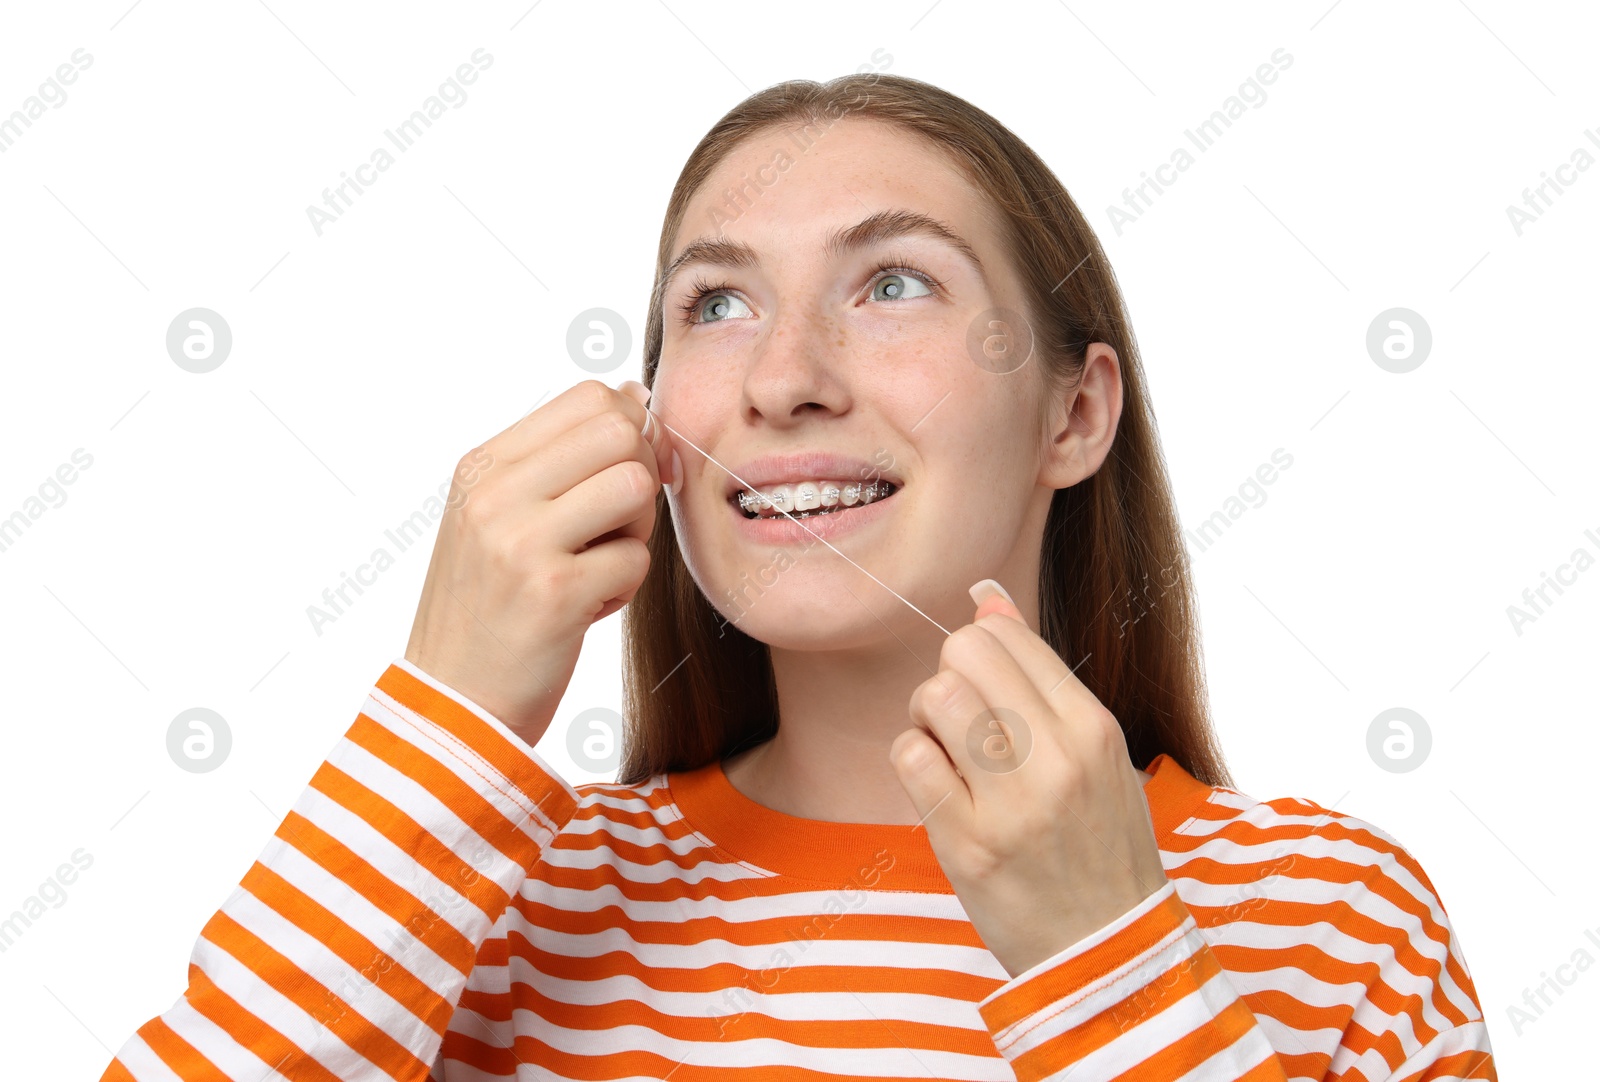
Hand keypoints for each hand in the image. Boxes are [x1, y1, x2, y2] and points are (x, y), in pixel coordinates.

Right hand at [404, 379, 676, 745]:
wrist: (451, 705)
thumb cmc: (489, 608)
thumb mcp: (497, 518)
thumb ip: (557, 460)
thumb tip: (632, 394)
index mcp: (482, 466)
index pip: (589, 397)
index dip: (632, 429)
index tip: (628, 474)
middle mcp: (495, 493)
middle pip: (621, 432)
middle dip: (640, 477)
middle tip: (616, 527)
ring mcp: (521, 541)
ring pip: (635, 487)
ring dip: (636, 532)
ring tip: (599, 565)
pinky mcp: (554, 593)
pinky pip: (637, 559)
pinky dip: (624, 589)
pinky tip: (586, 609)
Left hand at [889, 581, 1167, 978]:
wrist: (1108, 952)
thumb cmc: (1098, 844)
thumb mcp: (1093, 752)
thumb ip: (1039, 674)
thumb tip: (984, 594)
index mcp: (1093, 728)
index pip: (1007, 634)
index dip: (978, 646)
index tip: (983, 682)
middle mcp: (1057, 758)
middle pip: (964, 653)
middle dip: (948, 674)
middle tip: (960, 717)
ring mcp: (1011, 803)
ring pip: (935, 696)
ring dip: (926, 716)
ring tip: (947, 749)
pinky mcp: (967, 845)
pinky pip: (910, 758)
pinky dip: (912, 759)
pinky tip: (937, 785)